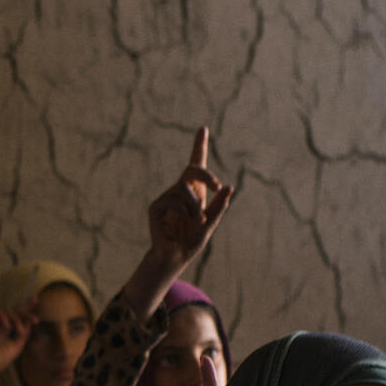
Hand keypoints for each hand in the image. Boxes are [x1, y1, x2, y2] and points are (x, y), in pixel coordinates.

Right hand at [0, 297, 36, 382]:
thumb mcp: (17, 346)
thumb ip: (24, 333)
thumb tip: (30, 321)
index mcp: (7, 330)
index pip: (17, 316)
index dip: (26, 307)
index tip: (36, 299)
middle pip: (14, 311)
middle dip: (26, 312)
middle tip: (35, 320)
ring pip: (7, 312)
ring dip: (16, 320)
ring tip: (20, 331)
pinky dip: (3, 318)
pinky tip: (7, 328)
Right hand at [146, 127, 232, 273]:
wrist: (175, 257)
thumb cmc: (191, 240)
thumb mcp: (210, 223)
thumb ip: (219, 206)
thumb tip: (229, 187)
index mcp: (194, 191)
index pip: (196, 165)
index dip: (199, 146)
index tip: (203, 128)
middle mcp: (179, 191)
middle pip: (191, 170)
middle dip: (205, 175)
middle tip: (217, 186)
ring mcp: (166, 198)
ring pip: (184, 189)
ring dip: (196, 206)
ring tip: (198, 221)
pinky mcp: (156, 207)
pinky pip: (174, 201)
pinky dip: (185, 212)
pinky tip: (187, 222)